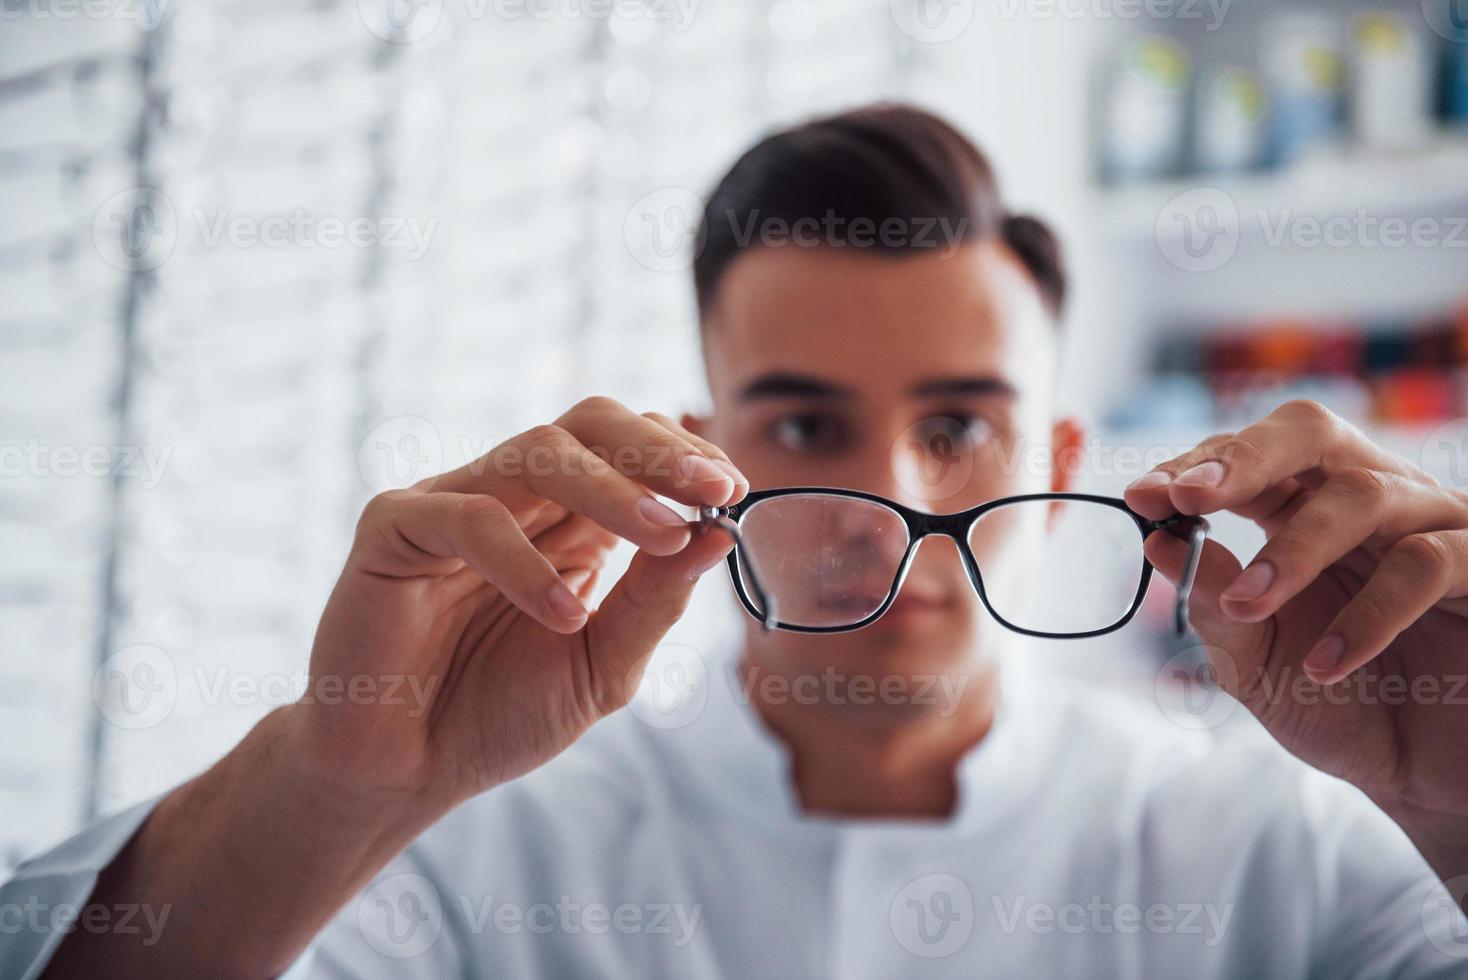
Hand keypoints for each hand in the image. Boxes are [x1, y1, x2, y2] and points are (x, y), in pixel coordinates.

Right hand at [295, 396, 746, 811]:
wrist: (405, 774)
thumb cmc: (500, 714)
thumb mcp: (602, 664)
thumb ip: (654, 602)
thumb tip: (722, 536)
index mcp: (565, 519)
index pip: (627, 445)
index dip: (681, 457)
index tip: (734, 491)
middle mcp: (511, 496)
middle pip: (586, 425)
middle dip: (657, 450)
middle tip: (714, 489)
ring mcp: (450, 503)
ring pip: (534, 451)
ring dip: (611, 490)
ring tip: (666, 535)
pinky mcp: (392, 530)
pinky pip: (466, 516)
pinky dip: (524, 561)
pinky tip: (564, 614)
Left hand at [1125, 400, 1467, 835]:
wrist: (1419, 777)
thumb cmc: (1337, 707)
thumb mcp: (1255, 660)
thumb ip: (1212, 603)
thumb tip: (1157, 540)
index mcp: (1304, 509)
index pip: (1246, 459)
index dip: (1194, 467)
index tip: (1142, 495)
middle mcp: (1370, 500)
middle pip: (1310, 435)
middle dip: (1244, 459)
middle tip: (1189, 495)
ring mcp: (1434, 525)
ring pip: (1365, 495)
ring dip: (1294, 551)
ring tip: (1248, 606)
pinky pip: (1426, 564)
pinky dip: (1368, 614)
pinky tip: (1327, 663)